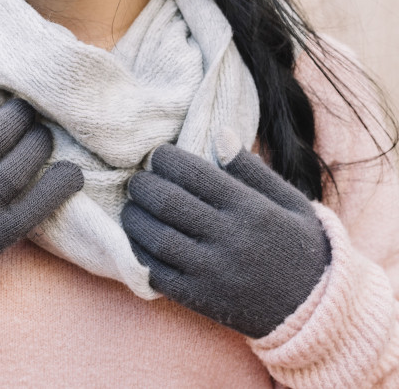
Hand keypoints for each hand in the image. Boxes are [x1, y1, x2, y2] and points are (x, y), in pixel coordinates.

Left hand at [121, 139, 330, 338]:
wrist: (314, 312)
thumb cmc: (301, 248)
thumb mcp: (291, 202)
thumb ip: (253, 170)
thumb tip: (219, 134)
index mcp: (251, 209)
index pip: (194, 173)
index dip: (166, 159)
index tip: (158, 155)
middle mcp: (230, 239)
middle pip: (168, 203)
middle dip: (143, 186)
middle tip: (138, 181)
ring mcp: (212, 272)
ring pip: (157, 239)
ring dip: (134, 218)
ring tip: (132, 208)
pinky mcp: (200, 299)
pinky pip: (157, 275)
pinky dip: (139, 255)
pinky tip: (137, 241)